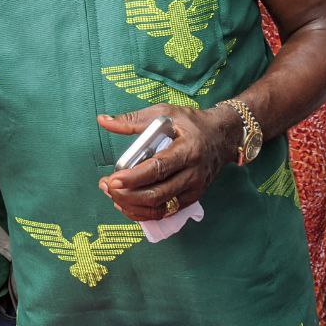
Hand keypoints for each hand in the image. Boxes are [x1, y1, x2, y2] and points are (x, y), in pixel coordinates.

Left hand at [96, 104, 238, 221]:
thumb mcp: (164, 113)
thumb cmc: (191, 123)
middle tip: (107, 186)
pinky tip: (126, 204)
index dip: (134, 177)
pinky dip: (143, 212)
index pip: (159, 168)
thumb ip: (132, 120)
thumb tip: (103, 121)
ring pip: (160, 207)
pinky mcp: (192, 199)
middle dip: (128, 194)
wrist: (222, 137)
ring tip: (113, 195)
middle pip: (158, 193)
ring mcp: (194, 189)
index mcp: (187, 150)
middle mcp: (193, 173)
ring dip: (132, 206)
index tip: (113, 179)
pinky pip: (165, 212)